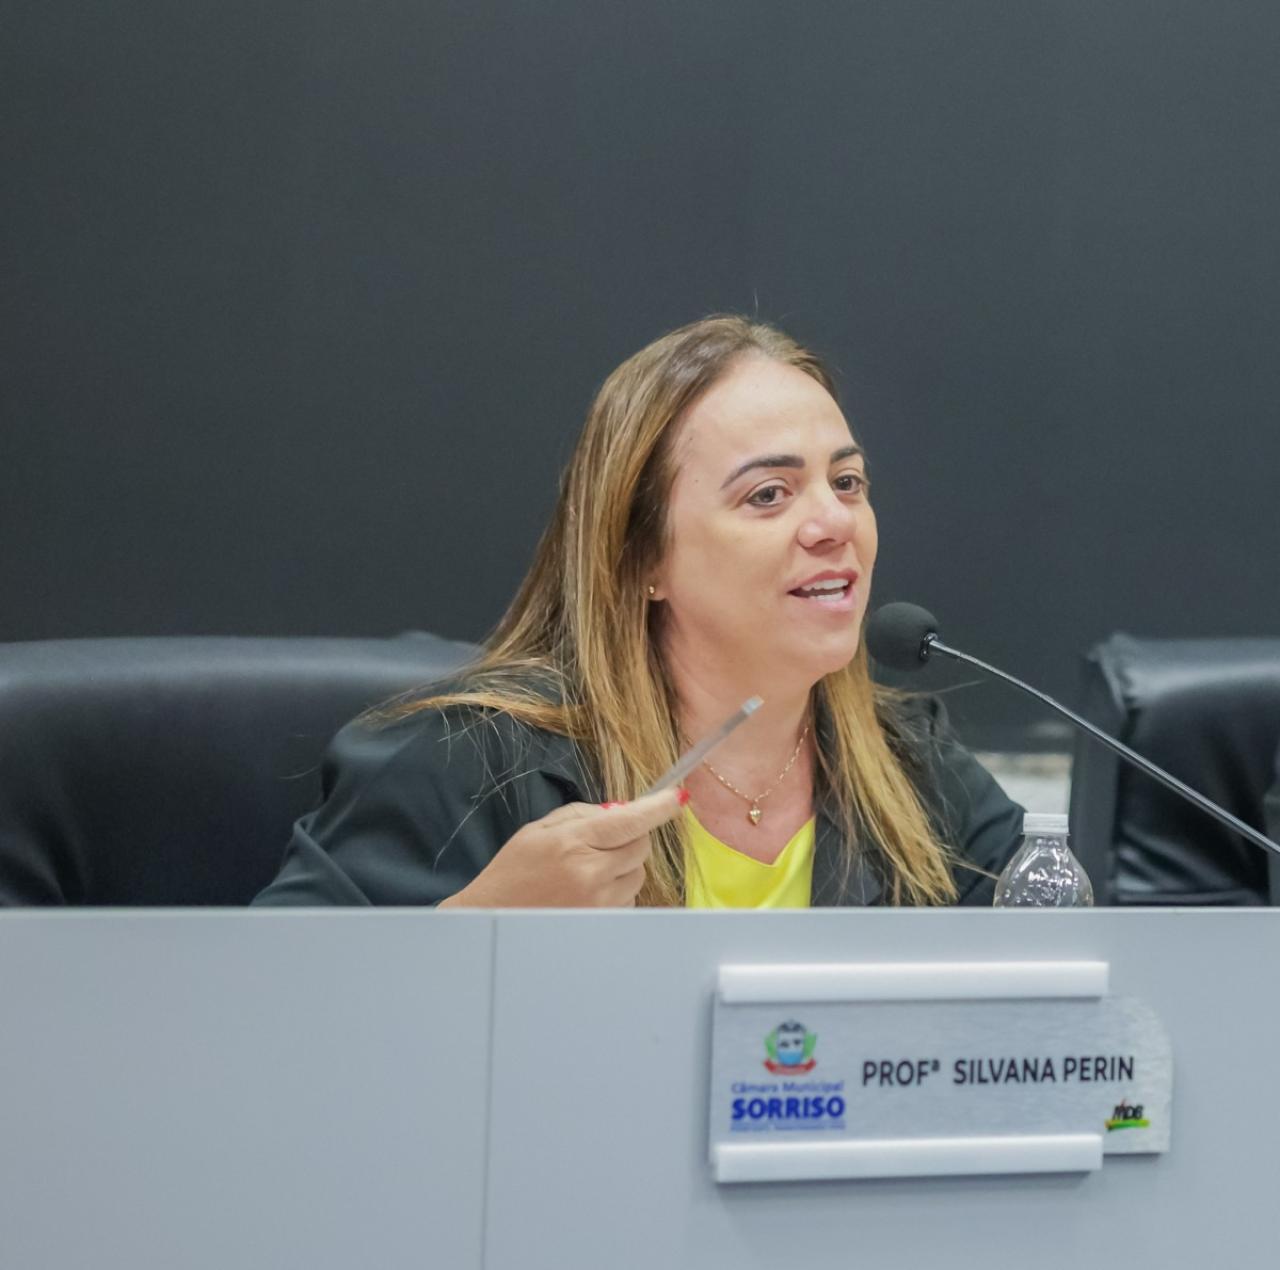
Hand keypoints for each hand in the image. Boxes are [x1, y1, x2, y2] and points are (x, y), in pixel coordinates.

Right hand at [438, 788, 686, 907]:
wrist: (494, 919)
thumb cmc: (512, 872)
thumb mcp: (538, 831)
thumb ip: (581, 815)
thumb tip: (620, 811)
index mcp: (573, 842)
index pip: (630, 820)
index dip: (658, 807)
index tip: (677, 797)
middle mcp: (591, 873)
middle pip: (641, 846)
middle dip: (631, 837)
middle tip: (604, 839)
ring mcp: (599, 902)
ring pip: (638, 873)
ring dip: (624, 865)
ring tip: (588, 870)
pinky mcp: (603, 923)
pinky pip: (629, 898)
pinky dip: (618, 889)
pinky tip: (588, 891)